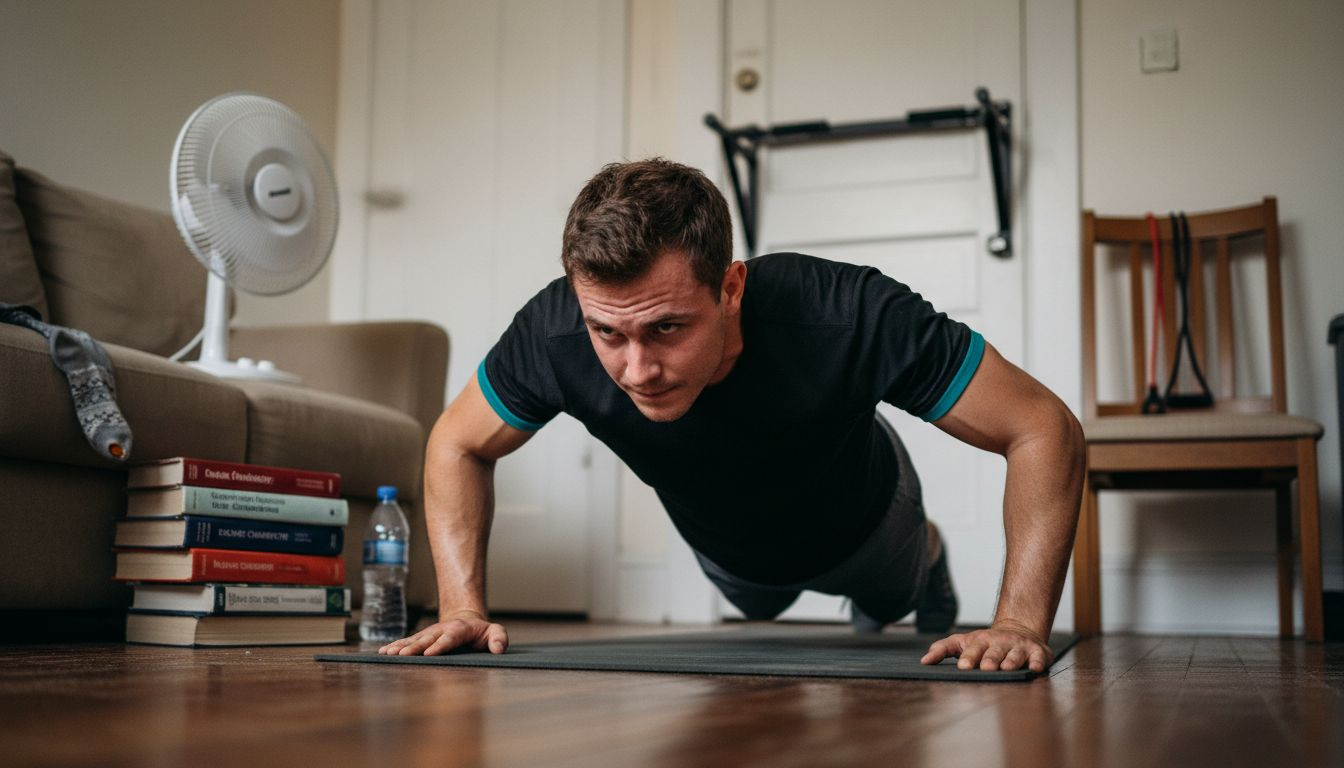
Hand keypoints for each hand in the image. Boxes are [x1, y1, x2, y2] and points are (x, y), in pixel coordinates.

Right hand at [377, 610, 508, 655]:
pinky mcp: (423, 638)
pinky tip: (383, 652)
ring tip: (388, 653)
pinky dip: (396, 645)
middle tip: (401, 655)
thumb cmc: (481, 631)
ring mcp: (430, 633)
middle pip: (427, 639)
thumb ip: (499, 638)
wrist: (466, 620)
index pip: (449, 638)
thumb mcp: (495, 631)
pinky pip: (408, 641)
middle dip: (414, 647)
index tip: (428, 654)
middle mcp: (442, 630)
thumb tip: (499, 649)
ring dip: (401, 646)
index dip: (439, 646)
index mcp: (459, 630)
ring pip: (414, 639)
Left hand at [919, 620, 1051, 672]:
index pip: (972, 649)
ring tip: (1007, 669)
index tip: (962, 667)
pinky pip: (1038, 658)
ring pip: (1015, 655)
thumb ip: (942, 649)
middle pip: (994, 652)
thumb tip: (923, 661)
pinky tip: (1035, 668)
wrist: (1017, 630)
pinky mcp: (1037, 652)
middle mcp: (1000, 643)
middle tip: (986, 668)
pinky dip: (1037, 663)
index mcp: (980, 642)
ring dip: (1011, 662)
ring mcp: (1019, 647)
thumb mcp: (962, 642)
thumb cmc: (985, 642)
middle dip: (990, 660)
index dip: (968, 657)